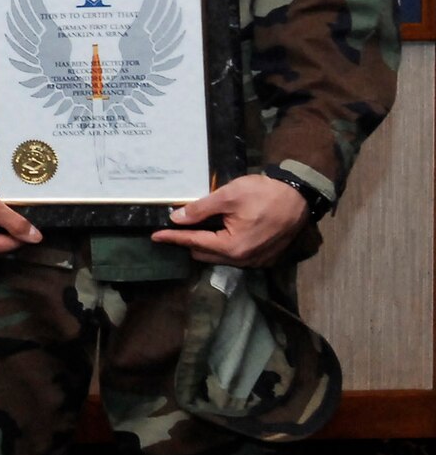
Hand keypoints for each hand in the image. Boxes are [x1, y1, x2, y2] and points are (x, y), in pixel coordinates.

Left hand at [150, 174, 308, 266]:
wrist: (299, 196)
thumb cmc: (263, 193)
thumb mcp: (228, 196)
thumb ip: (200, 209)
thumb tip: (176, 219)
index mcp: (233, 247)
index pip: (195, 243)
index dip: (174, 238)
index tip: (155, 237)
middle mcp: (244, 260)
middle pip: (206, 254)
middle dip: (188, 243)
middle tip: (173, 231)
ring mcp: (257, 261)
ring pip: (221, 257)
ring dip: (206, 245)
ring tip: (192, 231)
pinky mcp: (265, 256)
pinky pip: (236, 256)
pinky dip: (223, 247)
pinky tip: (217, 233)